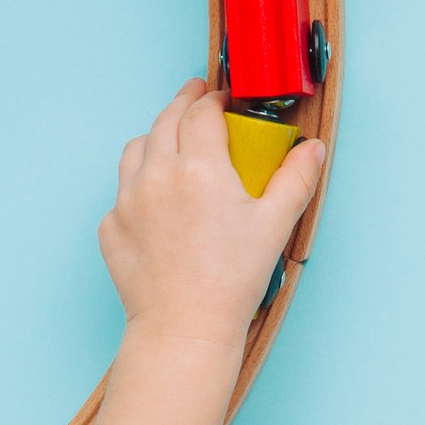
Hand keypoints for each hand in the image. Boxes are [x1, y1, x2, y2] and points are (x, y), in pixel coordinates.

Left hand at [97, 79, 325, 348]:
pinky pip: (121, 191)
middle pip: (165, 121)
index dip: (213, 98)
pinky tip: (157, 197)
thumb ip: (296, 179)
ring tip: (172, 140)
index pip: (202, 113)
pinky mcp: (111, 228)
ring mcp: (127, 201)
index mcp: (199, 169)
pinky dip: (139, 182)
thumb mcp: (275, 225)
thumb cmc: (231, 280)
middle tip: (196, 97)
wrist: (184, 328)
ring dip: (156, 136)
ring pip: (135, 149)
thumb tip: (312, 148)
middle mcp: (157, 176)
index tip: (223, 97)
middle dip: (183, 103)